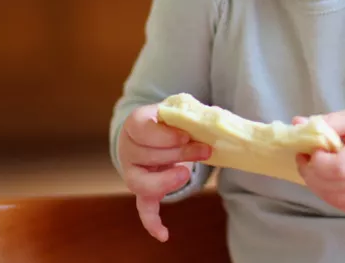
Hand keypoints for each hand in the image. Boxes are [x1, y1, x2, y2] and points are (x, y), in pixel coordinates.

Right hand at [118, 104, 211, 241]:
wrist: (157, 131)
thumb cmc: (172, 119)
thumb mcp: (179, 110)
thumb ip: (192, 114)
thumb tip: (216, 122)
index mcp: (135, 123)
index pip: (142, 129)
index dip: (165, 135)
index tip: (186, 136)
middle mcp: (127, 148)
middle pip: (147, 155)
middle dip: (179, 154)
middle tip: (205, 150)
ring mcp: (133, 171)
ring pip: (143, 182)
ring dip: (167, 181)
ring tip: (187, 174)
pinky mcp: (143, 190)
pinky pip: (143, 208)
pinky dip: (152, 222)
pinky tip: (164, 234)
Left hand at [294, 105, 344, 214]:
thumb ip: (330, 122)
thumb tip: (297, 125)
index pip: (340, 167)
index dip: (318, 162)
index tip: (313, 150)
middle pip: (332, 185)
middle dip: (310, 172)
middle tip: (305, 157)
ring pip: (333, 198)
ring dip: (316, 184)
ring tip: (316, 167)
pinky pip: (343, 205)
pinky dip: (329, 193)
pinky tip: (329, 178)